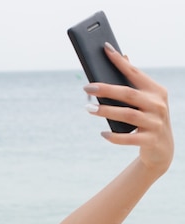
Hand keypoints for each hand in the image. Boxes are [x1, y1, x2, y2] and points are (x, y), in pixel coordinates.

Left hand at [84, 42, 173, 176]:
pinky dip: (114, 136)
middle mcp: (158, 105)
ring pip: (127, 115)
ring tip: (88, 108)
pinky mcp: (150, 140)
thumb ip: (134, 81)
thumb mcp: (146, 100)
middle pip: (128, 94)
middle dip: (106, 89)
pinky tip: (103, 133)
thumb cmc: (148, 118)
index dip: (119, 61)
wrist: (162, 149)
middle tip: (87, 87)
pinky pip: (129, 137)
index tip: (105, 49)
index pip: (135, 73)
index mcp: (156, 91)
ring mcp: (155, 122)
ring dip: (105, 111)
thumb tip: (122, 55)